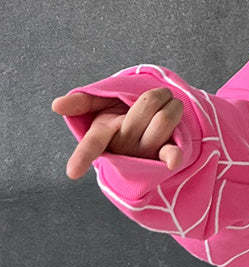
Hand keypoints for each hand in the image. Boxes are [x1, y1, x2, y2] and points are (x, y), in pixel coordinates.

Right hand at [51, 86, 183, 179]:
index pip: (91, 145)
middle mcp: (123, 145)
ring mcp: (142, 153)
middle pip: (145, 109)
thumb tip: (56, 105)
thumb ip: (82, 102)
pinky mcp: (162, 156)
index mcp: (103, 133)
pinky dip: (173, 156)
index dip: (81, 158)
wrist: (150, 121)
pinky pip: (169, 154)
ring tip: (172, 105)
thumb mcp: (100, 104)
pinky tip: (175, 158)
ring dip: (172, 106)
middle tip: (160, 94)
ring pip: (163, 120)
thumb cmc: (119, 112)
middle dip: (156, 96)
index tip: (73, 172)